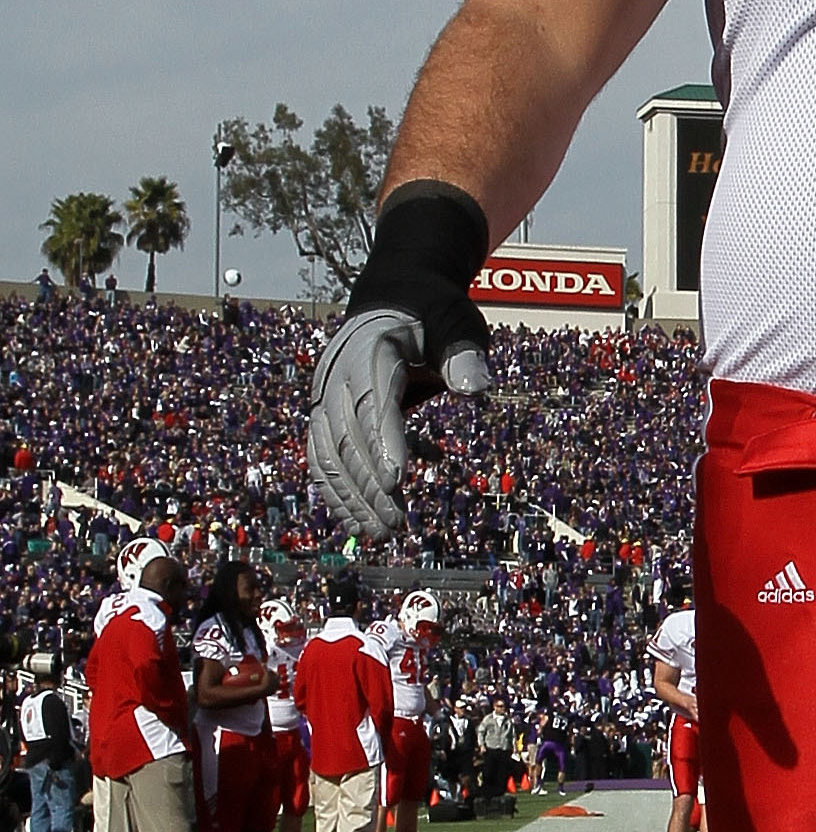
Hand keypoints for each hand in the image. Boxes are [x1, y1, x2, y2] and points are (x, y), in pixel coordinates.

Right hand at [308, 309, 491, 536]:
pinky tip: (356, 521)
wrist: (395, 299)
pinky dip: (336, 489)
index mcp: (372, 350)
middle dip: (369, 483)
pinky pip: (322, 455)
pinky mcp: (324, 411)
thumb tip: (478, 388)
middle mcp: (338, 373)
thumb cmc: (434, 316)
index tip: (398, 481)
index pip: (374, 401)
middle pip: (348, 434)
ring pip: (329, 451)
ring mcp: (325, 393)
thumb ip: (464, 354)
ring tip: (379, 532)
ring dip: (351, 495)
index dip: (384, 441)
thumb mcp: (457, 324)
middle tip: (395, 524)